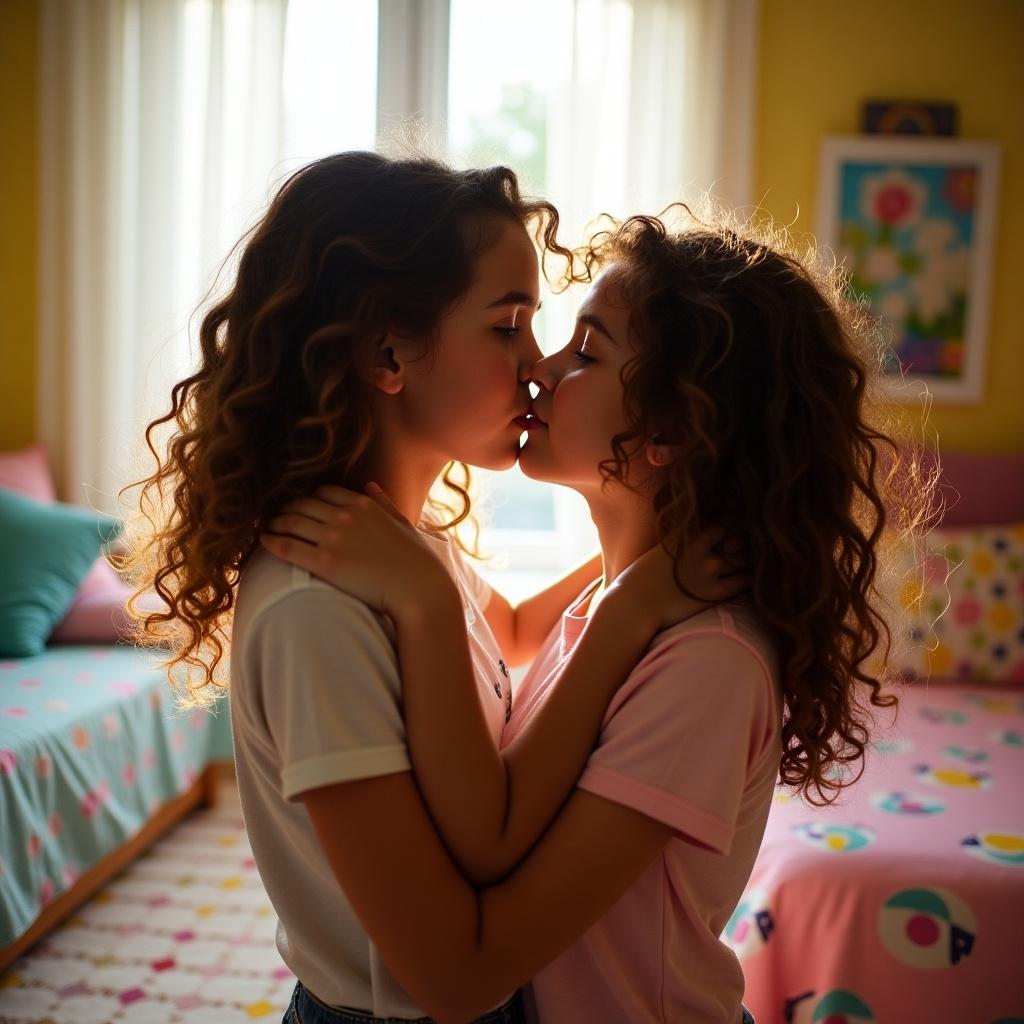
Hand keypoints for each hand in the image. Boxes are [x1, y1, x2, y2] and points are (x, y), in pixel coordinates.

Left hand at [259, 483, 449, 617]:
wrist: (419, 589)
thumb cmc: (416, 560)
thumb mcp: (403, 522)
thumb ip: (384, 502)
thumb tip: (370, 485)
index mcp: (364, 504)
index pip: (324, 492)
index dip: (307, 498)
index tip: (299, 505)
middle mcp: (346, 516)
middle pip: (303, 504)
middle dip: (286, 508)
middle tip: (275, 516)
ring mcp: (334, 537)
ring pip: (291, 522)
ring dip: (275, 523)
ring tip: (268, 528)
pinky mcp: (325, 562)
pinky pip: (288, 546)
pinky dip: (272, 542)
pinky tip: (264, 542)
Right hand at [606, 529, 748, 633]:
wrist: (634, 605)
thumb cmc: (639, 580)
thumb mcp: (659, 550)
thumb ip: (681, 542)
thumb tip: (697, 541)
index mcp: (685, 534)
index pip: (722, 521)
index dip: (732, 523)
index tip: (736, 526)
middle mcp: (700, 548)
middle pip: (737, 537)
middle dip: (743, 541)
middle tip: (745, 547)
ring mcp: (709, 569)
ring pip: (743, 558)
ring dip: (747, 559)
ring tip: (747, 561)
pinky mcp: (714, 592)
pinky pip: (743, 581)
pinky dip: (748, 577)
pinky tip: (747, 577)